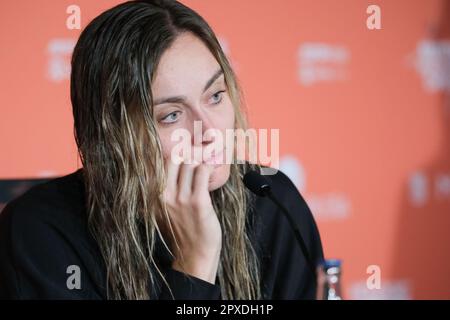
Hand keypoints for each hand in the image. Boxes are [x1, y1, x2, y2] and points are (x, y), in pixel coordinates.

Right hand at [162, 153, 221, 283]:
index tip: (184, 147)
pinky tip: (213, 170)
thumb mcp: (164, 210)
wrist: (195, 254)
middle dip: (188, 155)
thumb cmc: (182, 230)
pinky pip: (202, 172)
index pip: (158, 162)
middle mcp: (163, 195)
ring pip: (190, 163)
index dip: (173, 152)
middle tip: (199, 156)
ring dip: (201, 162)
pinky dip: (209, 167)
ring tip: (207, 165)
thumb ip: (164, 190)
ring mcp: (180, 198)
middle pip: (175, 159)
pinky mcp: (198, 201)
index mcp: (154, 196)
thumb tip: (173, 164)